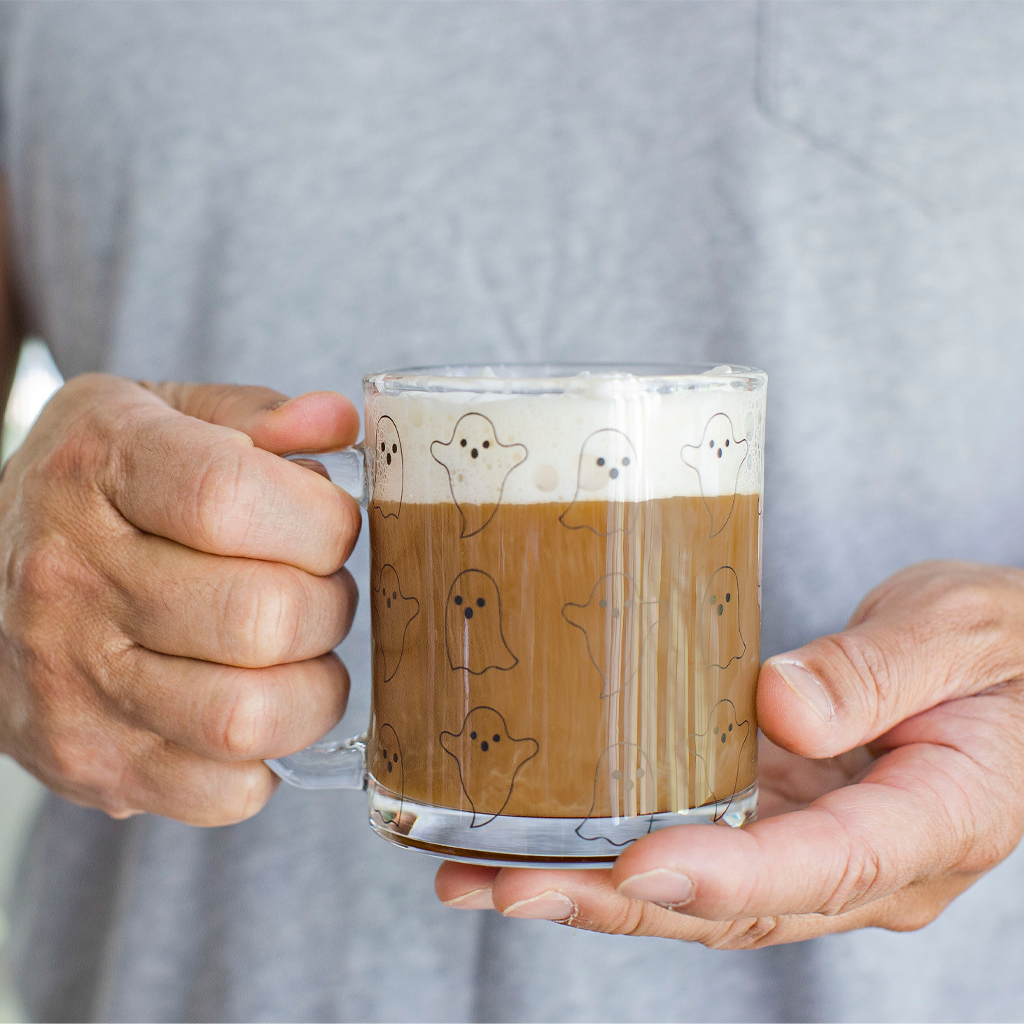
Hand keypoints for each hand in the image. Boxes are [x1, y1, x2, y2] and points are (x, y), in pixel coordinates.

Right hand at [0, 374, 360, 824]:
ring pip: (249, 716)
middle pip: (261, 616)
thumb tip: (338, 424)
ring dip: (313, 687)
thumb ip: (260, 416)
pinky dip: (267, 756)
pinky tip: (250, 701)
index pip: (231, 499)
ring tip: (295, 652)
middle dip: (329, 604)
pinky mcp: (87, 761)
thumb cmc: (105, 490)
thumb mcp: (165, 414)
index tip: (330, 526)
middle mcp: (70, 576)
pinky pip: (226, 791)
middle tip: (314, 590)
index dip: (320, 520)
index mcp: (98, 465)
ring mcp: (71, 681)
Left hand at [436, 561, 1023, 945]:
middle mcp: (872, 862)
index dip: (727, 873)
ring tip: (479, 876)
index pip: (827, 864)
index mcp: (939, 820)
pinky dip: (616, 852)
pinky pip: (699, 846)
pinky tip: (535, 840)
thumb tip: (779, 707)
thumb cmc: (1001, 644)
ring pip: (702, 893)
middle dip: (616, 903)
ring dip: (593, 890)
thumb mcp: (960, 630)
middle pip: (737, 904)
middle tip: (504, 887)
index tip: (634, 867)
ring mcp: (820, 847)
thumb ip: (880, 670)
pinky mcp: (784, 818)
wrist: (1015, 667)